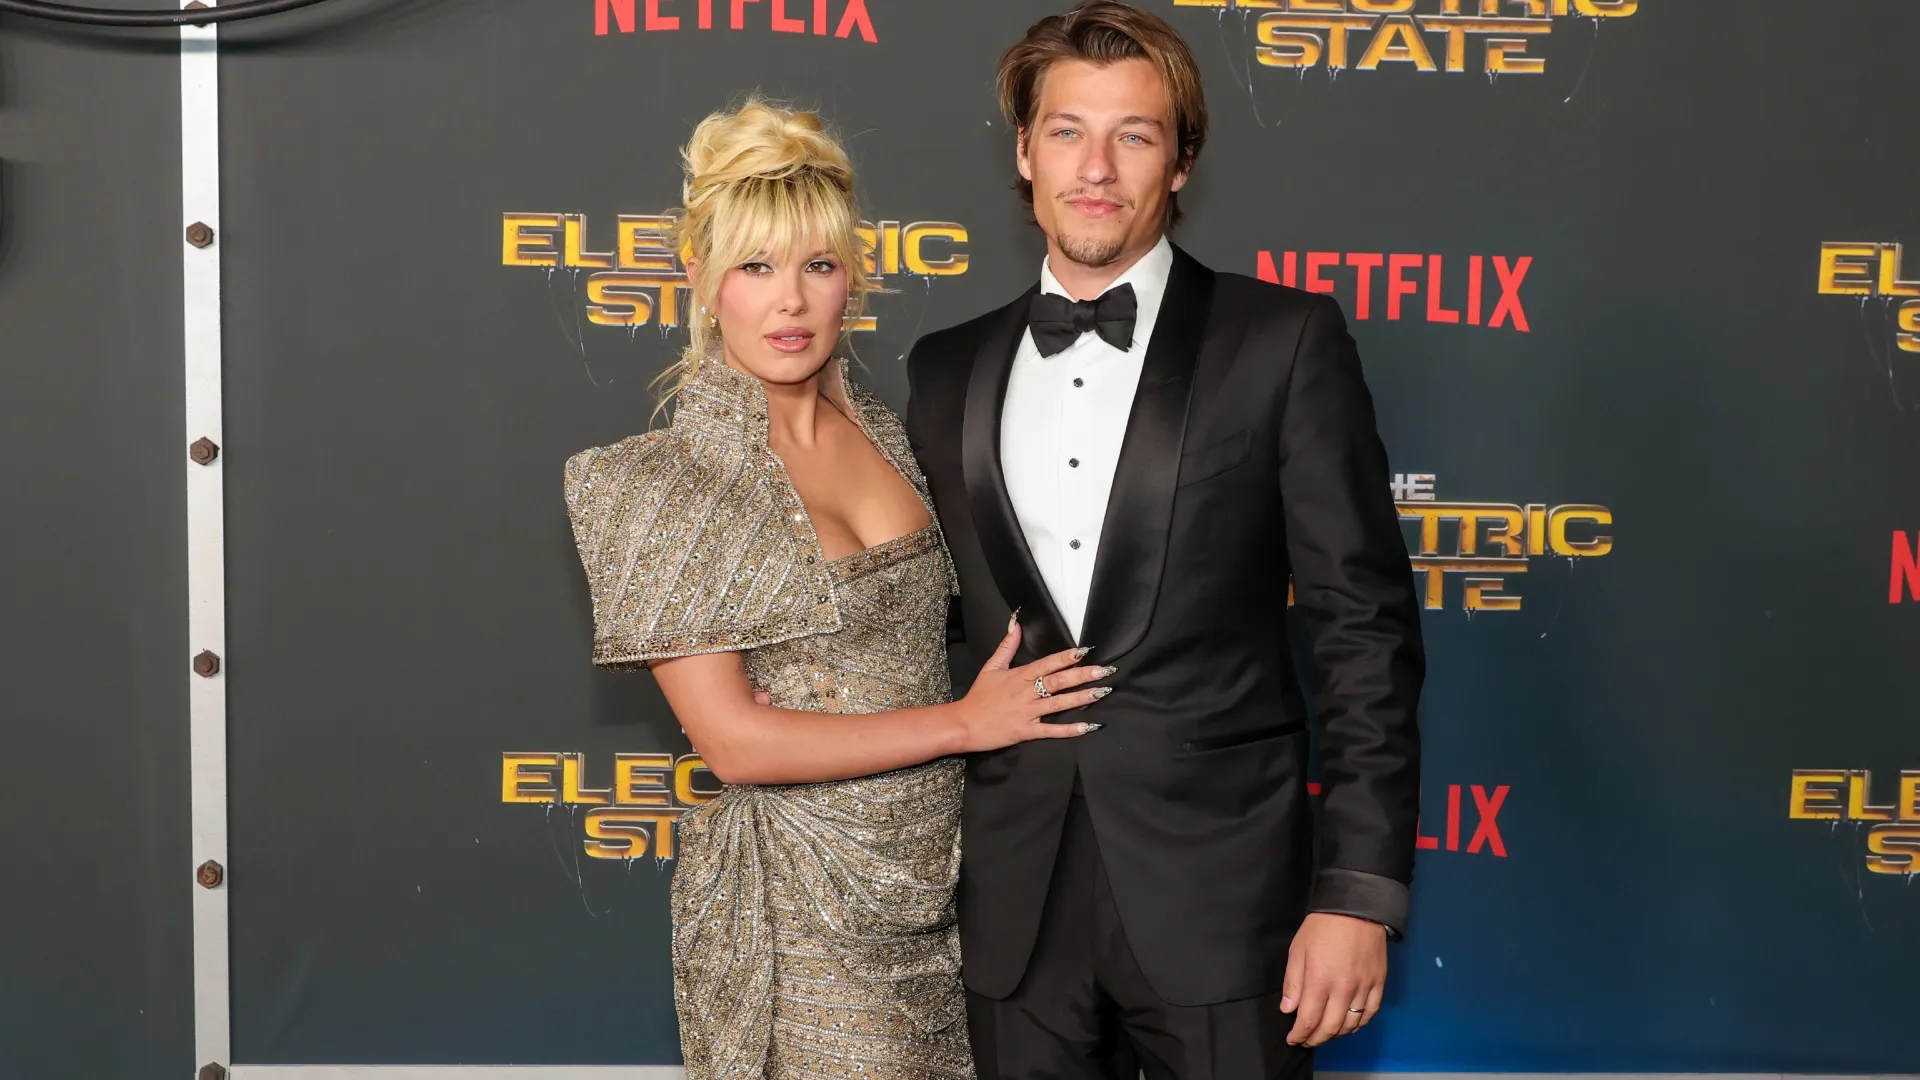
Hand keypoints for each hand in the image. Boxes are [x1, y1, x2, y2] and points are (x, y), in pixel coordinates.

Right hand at [949, 614, 1110, 751]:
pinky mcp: (1026, 731)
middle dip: (1083, 675)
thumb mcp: (991, 667)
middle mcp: (1026, 693)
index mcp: (1019, 676)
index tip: (1085, 651)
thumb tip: (1016, 623)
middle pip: (1058, 682)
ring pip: (1058, 704)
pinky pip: (1051, 731)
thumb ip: (1006, 646)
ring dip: (1081, 698)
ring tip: (1102, 692)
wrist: (963, 724)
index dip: (1066, 657)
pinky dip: (1070, 730)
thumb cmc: (978, 696)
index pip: (1047, 664)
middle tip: (1105, 671)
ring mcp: (1027, 713)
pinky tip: (1088, 726)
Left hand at [1280, 913, 1387, 1045]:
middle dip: (1316, 1039)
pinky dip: (1359, 1024)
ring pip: (1351, 1024)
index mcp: (1320, 980)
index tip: (1293, 1039)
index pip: (1309, 1020)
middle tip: (1307, 1040)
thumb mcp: (1298, 950)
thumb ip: (1293, 982)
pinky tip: (1350, 1025)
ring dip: (1336, 1034)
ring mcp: (1364, 987)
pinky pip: (1370, 1013)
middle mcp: (1343, 988)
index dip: (1299, 1034)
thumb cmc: (1322, 927)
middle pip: (1330, 1027)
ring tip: (1325, 1034)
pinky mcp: (1379, 983)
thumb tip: (1288, 1009)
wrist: (1356, 908)